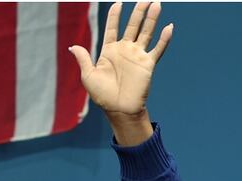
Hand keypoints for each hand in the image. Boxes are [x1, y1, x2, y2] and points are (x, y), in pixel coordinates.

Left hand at [69, 3, 171, 117]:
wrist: (119, 109)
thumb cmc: (102, 95)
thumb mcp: (88, 76)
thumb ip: (84, 59)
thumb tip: (72, 46)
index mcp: (109, 51)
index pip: (113, 28)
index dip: (115, 16)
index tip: (118, 3)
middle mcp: (125, 50)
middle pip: (132, 26)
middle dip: (138, 12)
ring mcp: (137, 56)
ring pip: (146, 32)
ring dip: (151, 19)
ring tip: (156, 4)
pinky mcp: (148, 64)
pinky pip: (158, 49)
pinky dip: (164, 39)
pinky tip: (169, 27)